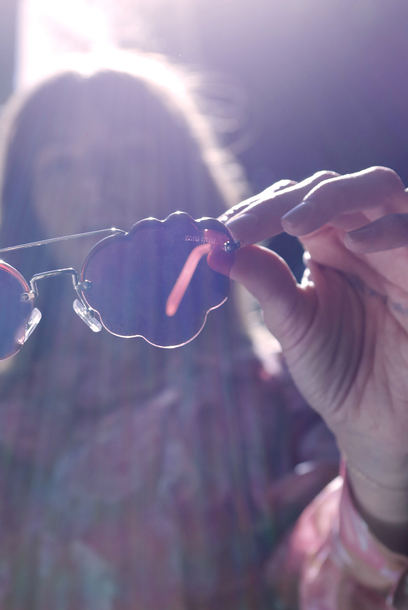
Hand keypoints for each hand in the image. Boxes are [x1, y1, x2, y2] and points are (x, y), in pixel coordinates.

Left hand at [212, 168, 407, 524]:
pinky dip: (388, 229)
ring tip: (291, 222)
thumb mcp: (294, 325)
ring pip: (377, 189)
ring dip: (333, 197)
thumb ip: (266, 284)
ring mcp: (397, 250)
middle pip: (332, 187)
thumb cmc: (336, 372)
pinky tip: (353, 243)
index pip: (295, 205)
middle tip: (243, 226)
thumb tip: (218, 250)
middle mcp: (362, 239)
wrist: (376, 421)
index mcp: (328, 247)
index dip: (259, 209)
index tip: (222, 232)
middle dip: (285, 200)